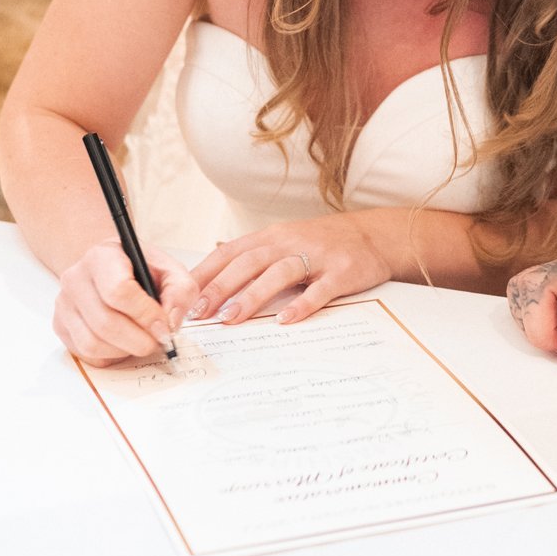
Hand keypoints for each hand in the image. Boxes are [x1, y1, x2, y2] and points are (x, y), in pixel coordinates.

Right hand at [54, 240, 194, 366]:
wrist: (110, 268)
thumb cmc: (139, 270)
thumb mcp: (169, 270)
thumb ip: (181, 291)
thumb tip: (170, 324)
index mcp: (102, 257)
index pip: (118, 291)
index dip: (146, 315)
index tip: (164, 327)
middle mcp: (76, 279)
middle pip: (105, 323)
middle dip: (139, 340)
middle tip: (158, 342)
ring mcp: (64, 304)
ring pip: (93, 343)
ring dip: (125, 350)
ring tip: (141, 341)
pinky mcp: (60, 326)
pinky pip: (85, 354)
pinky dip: (110, 356)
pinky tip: (123, 343)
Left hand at [186, 214, 393, 326]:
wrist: (373, 235)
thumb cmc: (322, 243)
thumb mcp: (284, 240)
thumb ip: (252, 254)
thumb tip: (211, 268)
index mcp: (271, 237)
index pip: (230, 252)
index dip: (205, 273)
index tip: (183, 296)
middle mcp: (289, 243)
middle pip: (248, 262)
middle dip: (220, 286)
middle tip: (199, 311)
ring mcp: (316, 256)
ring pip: (278, 273)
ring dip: (252, 296)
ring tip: (231, 318)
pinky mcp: (340, 272)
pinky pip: (319, 289)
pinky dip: (302, 304)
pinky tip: (286, 320)